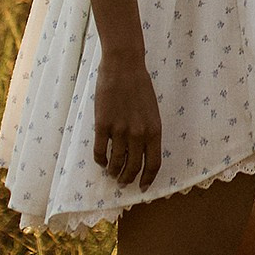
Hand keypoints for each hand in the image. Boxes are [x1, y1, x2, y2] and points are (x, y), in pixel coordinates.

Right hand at [93, 44, 162, 187]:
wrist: (123, 67)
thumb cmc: (140, 86)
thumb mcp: (152, 112)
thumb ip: (148, 132)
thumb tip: (142, 153)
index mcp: (154, 130)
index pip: (154, 164)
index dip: (148, 179)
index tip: (142, 187)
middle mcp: (138, 134)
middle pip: (133, 167)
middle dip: (127, 178)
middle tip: (122, 182)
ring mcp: (120, 130)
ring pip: (116, 162)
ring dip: (113, 171)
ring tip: (111, 173)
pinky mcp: (103, 125)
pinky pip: (100, 151)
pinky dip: (100, 160)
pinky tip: (101, 161)